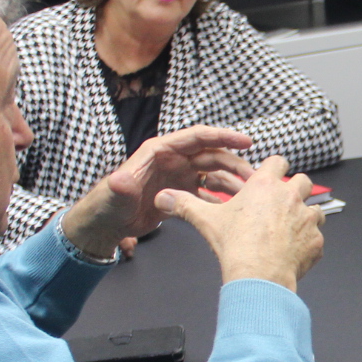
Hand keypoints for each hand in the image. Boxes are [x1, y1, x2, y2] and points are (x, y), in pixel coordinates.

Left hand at [60, 126, 256, 259]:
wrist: (106, 224)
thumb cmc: (107, 205)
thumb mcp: (113, 196)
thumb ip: (120, 187)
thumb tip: (122, 180)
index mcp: (160, 152)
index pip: (196, 138)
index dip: (222, 137)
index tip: (246, 142)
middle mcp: (173, 160)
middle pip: (211, 156)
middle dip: (235, 164)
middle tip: (255, 177)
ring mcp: (179, 177)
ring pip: (213, 174)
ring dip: (232, 182)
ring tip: (250, 195)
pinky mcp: (181, 193)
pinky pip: (207, 193)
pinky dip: (221, 199)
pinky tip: (235, 209)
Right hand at [153, 155, 323, 289]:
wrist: (258, 276)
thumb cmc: (236, 245)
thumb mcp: (206, 220)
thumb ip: (184, 204)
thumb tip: (162, 197)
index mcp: (266, 186)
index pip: (278, 161)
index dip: (274, 168)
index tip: (269, 177)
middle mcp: (291, 197)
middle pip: (302, 181)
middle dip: (294, 190)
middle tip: (281, 205)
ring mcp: (307, 218)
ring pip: (315, 209)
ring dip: (305, 216)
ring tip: (288, 230)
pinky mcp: (316, 241)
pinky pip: (316, 238)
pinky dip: (307, 243)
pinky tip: (292, 252)